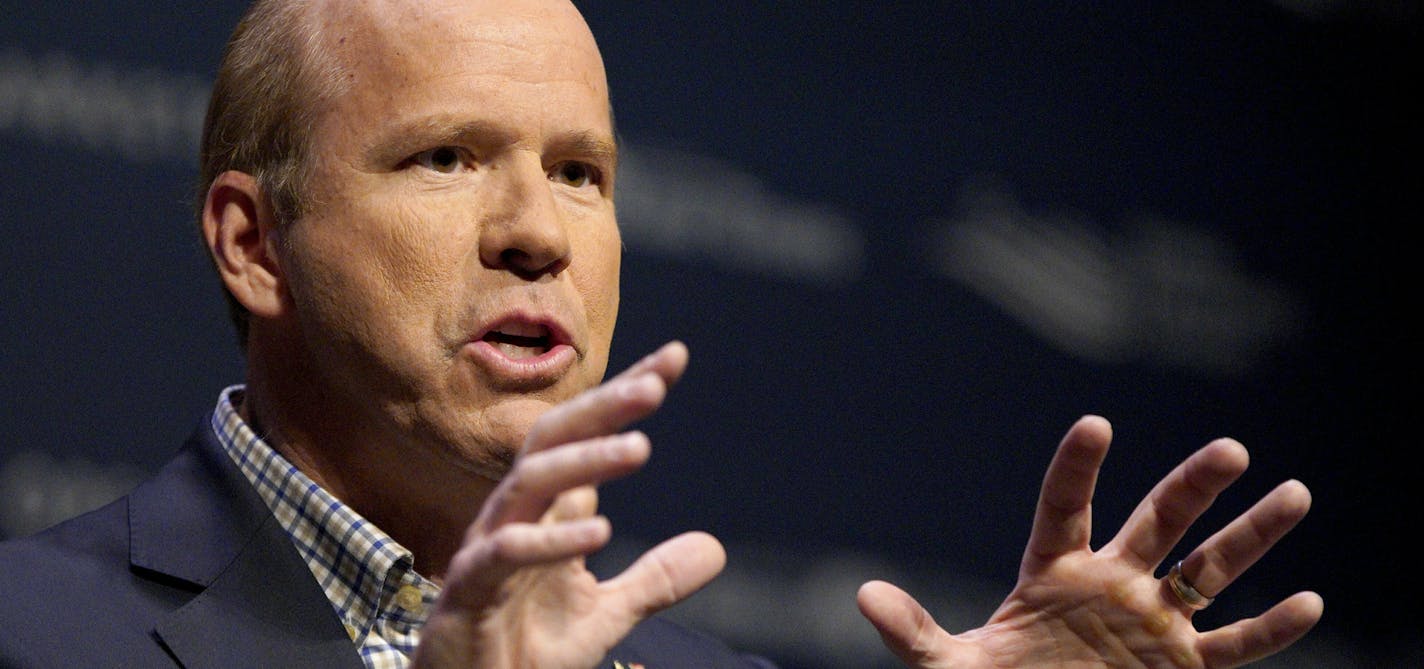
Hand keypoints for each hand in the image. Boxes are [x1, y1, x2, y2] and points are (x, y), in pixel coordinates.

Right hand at [412, 341, 725, 668]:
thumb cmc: (524, 654)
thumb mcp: (607, 616)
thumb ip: (655, 579)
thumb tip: (715, 548)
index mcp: (545, 512)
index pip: (584, 437)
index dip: (623, 396)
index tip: (675, 358)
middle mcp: (514, 516)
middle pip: (552, 440)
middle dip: (601, 408)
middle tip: (655, 387)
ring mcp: (487, 549)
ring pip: (528, 482)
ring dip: (584, 460)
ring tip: (640, 449)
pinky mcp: (467, 591)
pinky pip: (503, 551)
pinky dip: (550, 539)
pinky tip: (599, 530)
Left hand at [858, 415, 1322, 667]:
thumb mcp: (949, 668)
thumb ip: (914, 633)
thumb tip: (864, 597)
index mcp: (1053, 572)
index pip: (1065, 506)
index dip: (1079, 468)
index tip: (1096, 425)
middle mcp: (1112, 584)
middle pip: (1157, 523)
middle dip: (1194, 488)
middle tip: (1232, 449)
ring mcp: (1152, 622)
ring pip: (1210, 569)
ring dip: (1252, 536)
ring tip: (1296, 493)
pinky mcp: (1182, 666)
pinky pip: (1234, 645)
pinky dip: (1272, 628)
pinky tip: (1308, 600)